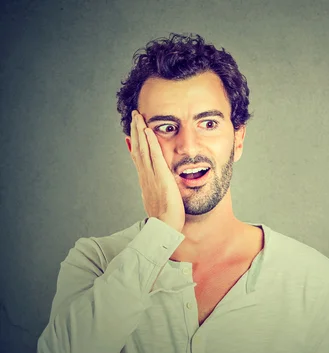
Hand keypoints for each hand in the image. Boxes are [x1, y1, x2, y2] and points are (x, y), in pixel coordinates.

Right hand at [129, 110, 184, 231]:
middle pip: (137, 148)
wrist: (164, 227)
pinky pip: (155, 156)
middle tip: (133, 115)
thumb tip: (155, 186)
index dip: (134, 143)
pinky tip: (148, 130)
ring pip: (143, 148)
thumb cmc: (165, 218)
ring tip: (138, 116)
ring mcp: (151, 175)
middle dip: (135, 131)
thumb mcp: (158, 200)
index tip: (131, 131)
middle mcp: (145, 175)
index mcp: (145, 180)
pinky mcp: (160, 177)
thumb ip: (156, 190)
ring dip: (140, 131)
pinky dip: (150, 142)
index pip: (137, 157)